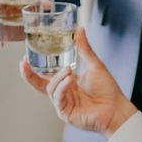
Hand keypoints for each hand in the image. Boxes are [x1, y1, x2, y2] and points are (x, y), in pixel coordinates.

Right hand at [20, 28, 137, 135]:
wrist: (116, 109)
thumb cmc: (108, 90)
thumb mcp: (95, 65)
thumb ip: (84, 49)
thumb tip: (79, 30)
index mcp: (68, 82)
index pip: (45, 75)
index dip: (34, 67)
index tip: (26, 56)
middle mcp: (63, 93)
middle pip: (39, 84)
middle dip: (29, 74)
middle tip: (24, 62)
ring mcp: (63, 104)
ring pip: (50, 88)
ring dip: (58, 77)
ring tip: (69, 71)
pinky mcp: (65, 112)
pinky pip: (58, 98)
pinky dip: (63, 87)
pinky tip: (71, 80)